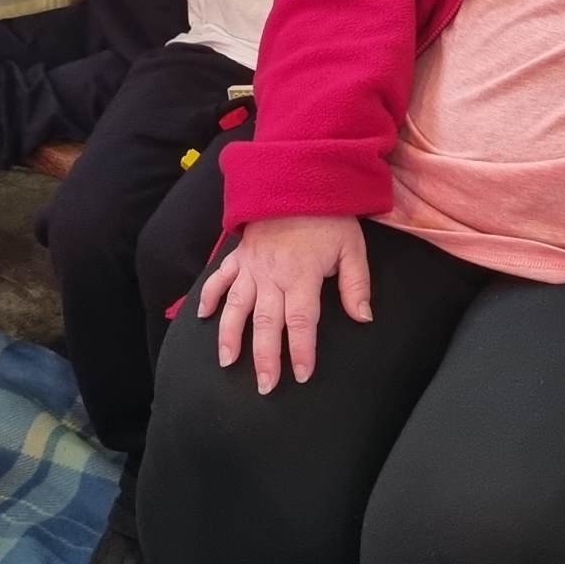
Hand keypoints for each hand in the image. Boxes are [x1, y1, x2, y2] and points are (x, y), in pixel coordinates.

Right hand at [197, 215, 371, 391]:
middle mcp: (272, 275)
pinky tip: (202, 316)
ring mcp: (251, 265)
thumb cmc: (329, 216)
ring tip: (226, 362)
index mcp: (303, 275)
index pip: (301, 321)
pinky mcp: (239, 255)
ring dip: (230, 335)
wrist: (298, 178)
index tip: (302, 375)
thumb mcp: (352, 247)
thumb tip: (363, 318)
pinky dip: (208, 296)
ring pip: (237, 306)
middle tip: (264, 385)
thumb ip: (356, 285)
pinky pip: (219, 278)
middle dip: (265, 358)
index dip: (301, 351)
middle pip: (266, 323)